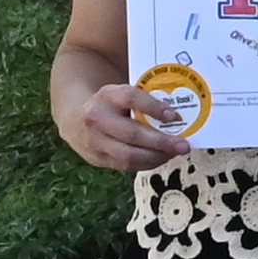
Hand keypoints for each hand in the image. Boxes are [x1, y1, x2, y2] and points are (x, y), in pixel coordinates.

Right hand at [58, 69, 201, 172]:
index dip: (153, 107)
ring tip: (175, 153)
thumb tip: (181, 102)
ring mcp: (94, 142)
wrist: (73, 118)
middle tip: (183, 145)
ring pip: (128, 155)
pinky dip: (146, 163)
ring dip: (156, 157)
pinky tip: (162, 158)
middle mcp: (96, 118)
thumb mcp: (121, 92)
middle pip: (131, 133)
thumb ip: (145, 97)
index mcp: (106, 95)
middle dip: (161, 142)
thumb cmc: (111, 103)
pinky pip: (125, 165)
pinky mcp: (97, 159)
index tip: (175, 115)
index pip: (130, 98)